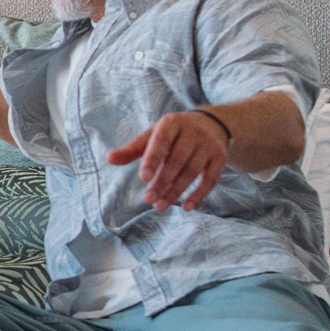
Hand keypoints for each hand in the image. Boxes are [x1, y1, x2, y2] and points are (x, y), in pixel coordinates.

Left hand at [107, 111, 229, 209]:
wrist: (211, 124)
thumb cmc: (173, 134)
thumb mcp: (153, 135)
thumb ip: (132, 149)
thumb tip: (109, 159)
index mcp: (172, 123)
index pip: (161, 142)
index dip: (152, 160)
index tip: (143, 179)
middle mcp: (193, 131)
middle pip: (176, 161)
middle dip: (162, 182)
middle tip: (148, 199)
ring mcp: (209, 144)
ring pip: (192, 172)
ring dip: (176, 191)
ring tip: (160, 205)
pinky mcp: (220, 157)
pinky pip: (210, 179)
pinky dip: (199, 194)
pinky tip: (186, 207)